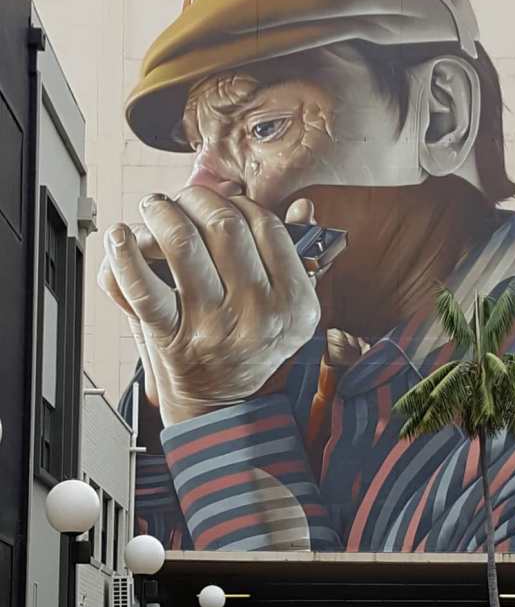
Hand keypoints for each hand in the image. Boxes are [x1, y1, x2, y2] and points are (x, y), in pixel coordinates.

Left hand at [98, 187, 319, 425]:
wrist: (221, 408)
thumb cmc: (251, 348)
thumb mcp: (286, 308)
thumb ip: (293, 258)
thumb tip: (302, 208)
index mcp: (296, 303)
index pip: (268, 228)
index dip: (241, 204)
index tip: (226, 202)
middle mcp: (260, 314)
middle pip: (226, 226)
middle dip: (199, 199)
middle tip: (184, 199)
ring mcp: (215, 326)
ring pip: (184, 244)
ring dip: (163, 213)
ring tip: (155, 208)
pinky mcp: (173, 337)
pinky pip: (143, 287)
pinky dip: (124, 256)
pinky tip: (120, 237)